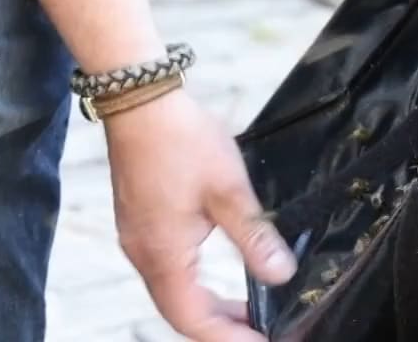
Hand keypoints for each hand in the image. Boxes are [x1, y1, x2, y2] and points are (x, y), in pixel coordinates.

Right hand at [107, 88, 296, 341]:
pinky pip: (165, 272)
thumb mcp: (229, 190)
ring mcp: (137, 239)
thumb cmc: (181, 139)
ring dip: (207, 308)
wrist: (141, 100)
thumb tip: (280, 274)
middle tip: (260, 330)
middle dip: (221, 328)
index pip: (194, 320)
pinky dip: (193, 286)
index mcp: (163, 255)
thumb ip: (254, 236)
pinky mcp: (139, 223)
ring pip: (172, 294)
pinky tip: (216, 278)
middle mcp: (143, 255)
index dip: (230, 337)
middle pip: (180, 314)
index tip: (262, 341)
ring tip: (246, 311)